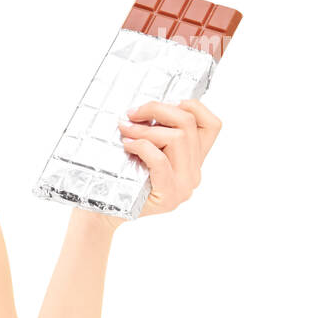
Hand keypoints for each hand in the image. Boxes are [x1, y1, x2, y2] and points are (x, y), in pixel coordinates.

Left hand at [116, 98, 222, 219]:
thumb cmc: (122, 178)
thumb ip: (156, 134)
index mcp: (194, 159)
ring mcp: (184, 185)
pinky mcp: (168, 194)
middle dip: (158, 110)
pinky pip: (160, 160)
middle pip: (189, 124)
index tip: (162, 105)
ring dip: (145, 129)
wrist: (106, 213)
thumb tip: (146, 107)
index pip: (211, 125)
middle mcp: (194, 172)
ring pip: (177, 138)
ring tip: (124, 130)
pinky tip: (127, 145)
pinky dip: (142, 146)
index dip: (191, 106)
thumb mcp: (145, 152)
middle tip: (132, 114)